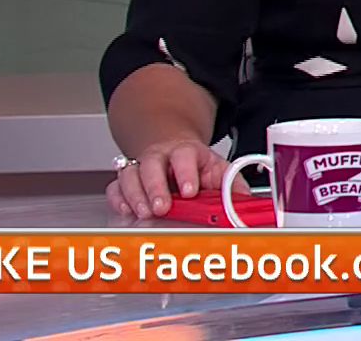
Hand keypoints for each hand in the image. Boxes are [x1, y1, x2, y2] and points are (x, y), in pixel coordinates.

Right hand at [104, 139, 229, 219]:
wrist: (172, 147)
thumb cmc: (194, 163)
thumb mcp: (217, 168)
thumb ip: (231, 182)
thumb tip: (245, 199)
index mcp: (186, 152)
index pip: (184, 156)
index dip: (186, 173)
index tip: (189, 191)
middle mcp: (160, 156)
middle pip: (152, 165)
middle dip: (155, 188)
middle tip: (161, 207)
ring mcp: (140, 167)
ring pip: (130, 175)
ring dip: (135, 195)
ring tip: (143, 212)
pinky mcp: (126, 180)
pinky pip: (115, 187)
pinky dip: (118, 199)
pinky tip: (126, 210)